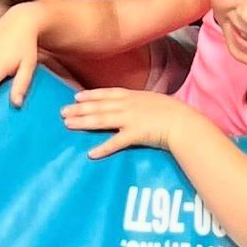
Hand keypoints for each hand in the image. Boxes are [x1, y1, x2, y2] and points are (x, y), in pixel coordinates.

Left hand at [61, 87, 191, 157]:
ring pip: (102, 120)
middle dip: (79, 109)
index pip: (107, 93)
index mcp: (134, 96)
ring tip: (68, 125)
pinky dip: (103, 148)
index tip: (76, 97)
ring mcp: (131, 119)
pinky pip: (116, 142)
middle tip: (62, 112)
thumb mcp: (156, 101)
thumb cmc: (175, 113)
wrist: (185, 123)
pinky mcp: (135, 134)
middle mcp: (129, 105)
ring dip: (83, 122)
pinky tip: (91, 153)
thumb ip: (142, 103)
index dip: (90, 95)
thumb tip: (135, 107)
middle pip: (99, 106)